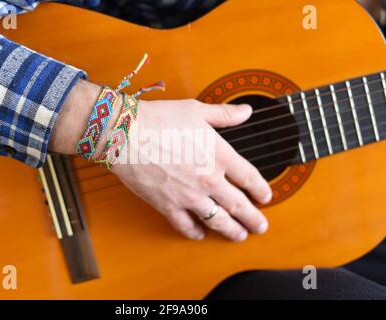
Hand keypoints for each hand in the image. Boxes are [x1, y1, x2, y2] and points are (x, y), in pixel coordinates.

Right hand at [111, 99, 271, 240]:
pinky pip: (186, 226)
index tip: (266, 197)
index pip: (250, 178)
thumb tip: (246, 111)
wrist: (125, 134)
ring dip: (232, 231)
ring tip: (240, 236)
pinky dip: (195, 233)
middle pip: (239, 206)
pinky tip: (200, 234)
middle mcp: (209, 180)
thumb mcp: (197, 110)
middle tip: (261, 227)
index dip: (261, 190)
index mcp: (220, 155)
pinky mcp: (168, 205)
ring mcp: (189, 196)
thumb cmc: (159, 119)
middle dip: (253, 219)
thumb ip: (225, 114)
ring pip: (218, 221)